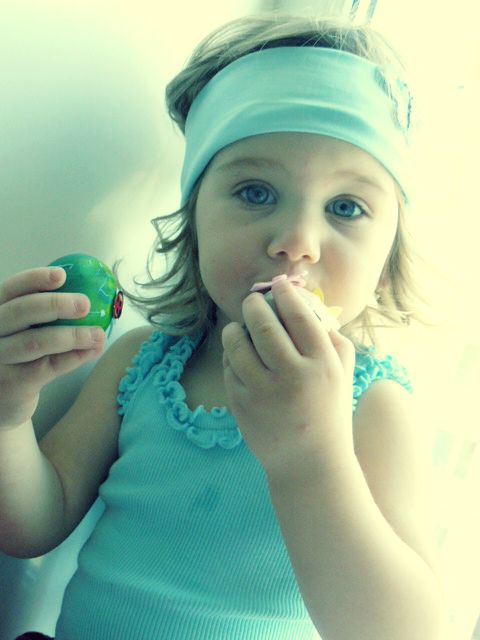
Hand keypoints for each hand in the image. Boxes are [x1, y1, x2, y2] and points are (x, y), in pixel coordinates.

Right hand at [0, 267, 105, 428]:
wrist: (0, 404)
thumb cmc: (16, 358)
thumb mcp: (19, 332)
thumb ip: (42, 316)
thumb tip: (88, 297)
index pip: (10, 290)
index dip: (34, 279)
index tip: (61, 276)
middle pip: (21, 312)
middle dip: (56, 304)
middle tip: (85, 304)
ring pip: (37, 342)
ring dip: (73, 335)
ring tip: (97, 334)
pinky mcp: (13, 384)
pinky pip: (50, 366)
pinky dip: (75, 357)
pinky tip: (92, 351)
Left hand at [222, 279, 354, 475]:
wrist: (309, 463)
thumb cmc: (329, 409)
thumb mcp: (342, 371)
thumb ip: (330, 334)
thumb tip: (302, 301)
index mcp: (322, 365)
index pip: (299, 315)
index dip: (285, 293)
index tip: (278, 285)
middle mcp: (292, 377)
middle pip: (263, 324)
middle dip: (253, 305)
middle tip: (251, 301)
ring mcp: (262, 393)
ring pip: (237, 343)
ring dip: (235, 328)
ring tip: (239, 327)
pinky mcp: (241, 405)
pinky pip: (228, 367)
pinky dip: (231, 356)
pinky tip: (240, 357)